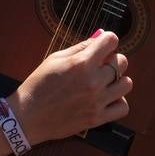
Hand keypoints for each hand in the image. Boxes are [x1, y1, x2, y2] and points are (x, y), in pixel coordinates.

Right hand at [10, 30, 129, 145]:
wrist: (27, 117)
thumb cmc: (38, 85)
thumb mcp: (55, 58)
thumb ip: (80, 47)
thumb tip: (99, 37)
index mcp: (82, 63)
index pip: (111, 41)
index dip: (108, 40)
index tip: (103, 44)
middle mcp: (93, 82)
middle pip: (122, 62)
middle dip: (113, 59)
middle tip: (101, 64)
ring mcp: (97, 101)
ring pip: (127, 84)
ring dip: (118, 80)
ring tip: (105, 82)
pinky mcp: (97, 119)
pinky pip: (123, 107)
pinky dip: (118, 101)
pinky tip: (107, 98)